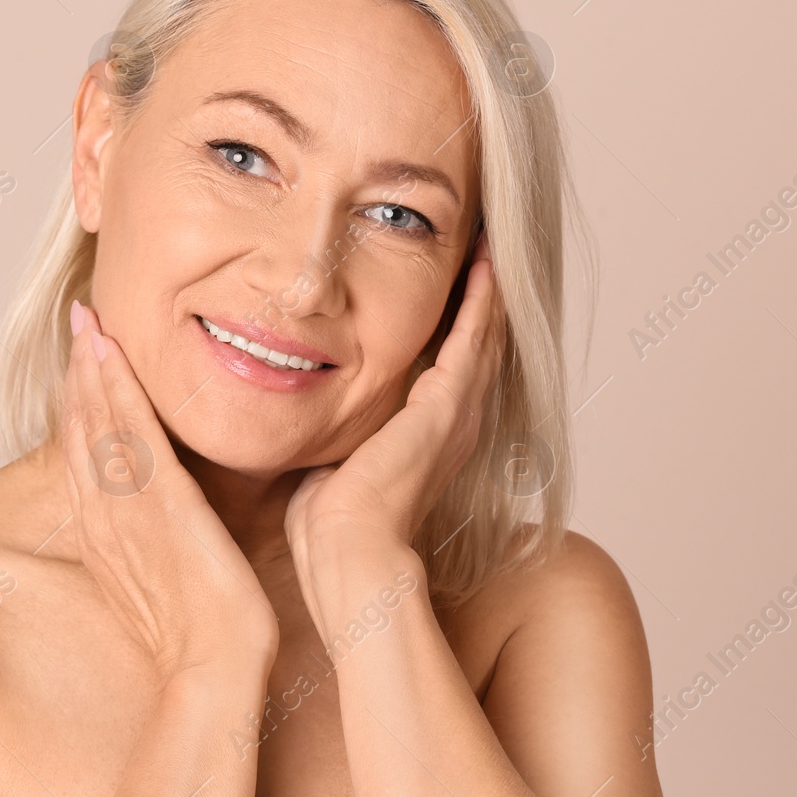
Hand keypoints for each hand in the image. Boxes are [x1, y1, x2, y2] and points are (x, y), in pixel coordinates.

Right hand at [61, 300, 279, 681]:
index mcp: (105, 537)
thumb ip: (160, 544)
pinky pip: (128, 432)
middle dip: (80, 376)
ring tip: (90, 320)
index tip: (83, 366)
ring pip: (98, 424)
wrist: (216, 664)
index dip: (80, 407)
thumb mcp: (168, 579)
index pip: (83, 458)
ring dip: (92, 368)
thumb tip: (171, 523)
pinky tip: (110, 353)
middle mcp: (104, 516)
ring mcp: (126, 506)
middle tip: (82, 323)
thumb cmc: (204, 632)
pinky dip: (115, 387)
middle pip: (82, 432)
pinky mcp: (158, 499)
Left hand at [285, 232, 505, 556]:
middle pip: (481, 346)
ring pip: (484, 336)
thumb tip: (307, 414)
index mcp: (432, 439)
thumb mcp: (335, 460)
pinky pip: (473, 339)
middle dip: (483, 298)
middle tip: (485, 250)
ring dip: (487, 289)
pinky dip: (481, 300)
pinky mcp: (446, 405)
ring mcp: (456, 415)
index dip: (460, 325)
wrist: (348, 551)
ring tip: (489, 246)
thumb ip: (336, 433)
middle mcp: (456, 424)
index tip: (458, 285)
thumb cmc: (331, 525)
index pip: (454, 368)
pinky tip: (484, 266)